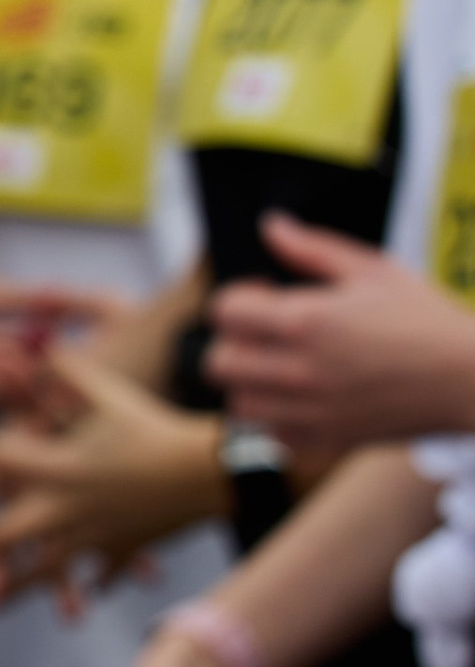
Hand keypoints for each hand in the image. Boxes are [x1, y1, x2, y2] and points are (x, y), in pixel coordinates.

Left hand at [0, 350, 228, 611]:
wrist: (212, 472)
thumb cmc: (154, 424)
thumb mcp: (107, 392)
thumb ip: (62, 369)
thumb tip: (27, 343)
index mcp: (57, 467)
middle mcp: (65, 509)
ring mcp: (92, 537)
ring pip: (39, 571)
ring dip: (4, 588)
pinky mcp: (118, 550)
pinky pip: (94, 572)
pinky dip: (83, 586)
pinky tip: (72, 607)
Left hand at [208, 217, 474, 450]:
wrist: (469, 378)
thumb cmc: (425, 319)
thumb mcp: (373, 271)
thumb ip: (312, 249)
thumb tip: (271, 225)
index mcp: (306, 321)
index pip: (224, 311)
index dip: (239, 298)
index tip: (267, 296)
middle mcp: (299, 370)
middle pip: (218, 362)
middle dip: (235, 341)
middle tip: (268, 333)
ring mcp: (311, 411)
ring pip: (239, 404)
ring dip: (250, 382)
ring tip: (283, 366)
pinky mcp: (327, 440)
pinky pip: (274, 437)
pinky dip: (278, 420)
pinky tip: (304, 398)